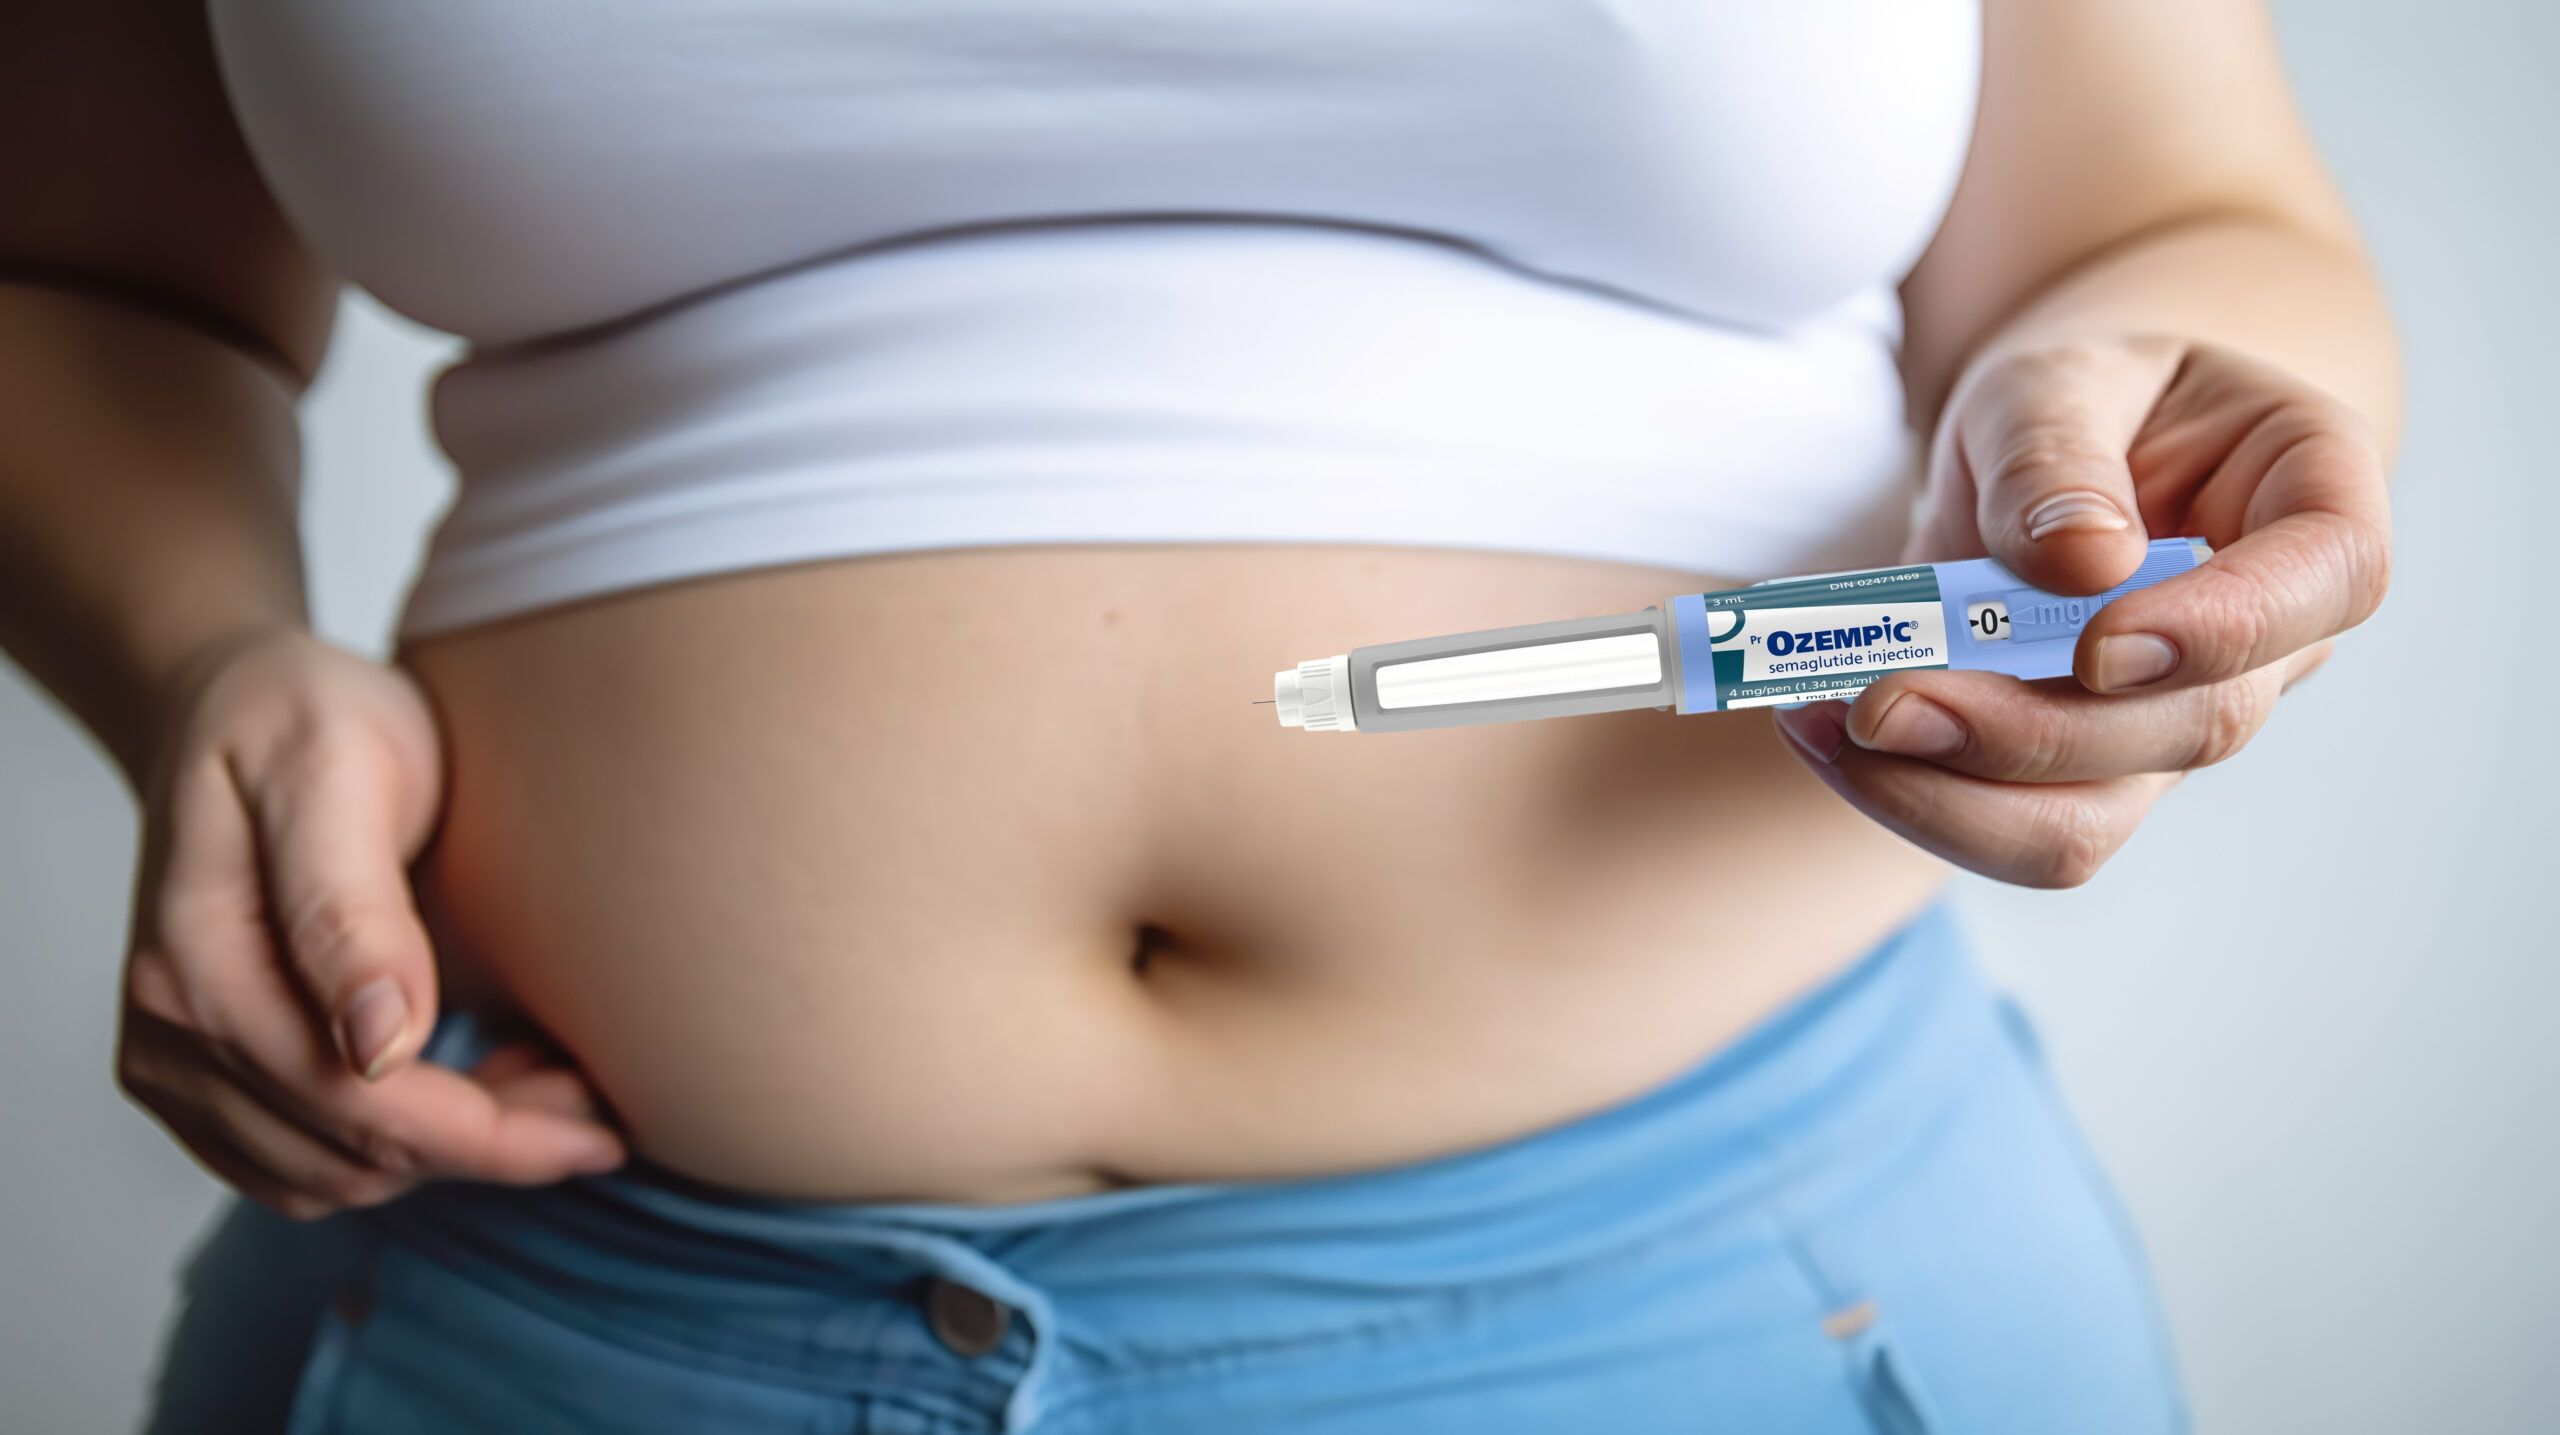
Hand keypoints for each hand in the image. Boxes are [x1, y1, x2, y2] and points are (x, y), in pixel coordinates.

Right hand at [116, 629, 625, 1217]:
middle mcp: (168, 1031)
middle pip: (352, 1154)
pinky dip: (405, 1148)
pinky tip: (481, 1085)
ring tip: (551, 1081)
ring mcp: (176, 1063)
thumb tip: (379, 1047)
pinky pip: (307, 1166)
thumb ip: (350, 907)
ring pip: (336, 1175)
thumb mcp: (336, 768)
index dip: (489, 1138)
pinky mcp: (202, 1078)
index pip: (356, 1104)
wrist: (234, 704)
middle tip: (601, 1097)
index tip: (600, 1131)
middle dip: (490, 1145)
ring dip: (452, 1152)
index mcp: (195, 961)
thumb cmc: (300, 715)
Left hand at [1771, 337, 2390, 885]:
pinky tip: (1823, 731)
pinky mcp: (2073, 779)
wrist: (2042, 458)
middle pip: (2194, 727)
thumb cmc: (2077, 407)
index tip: (2099, 646)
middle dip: (2028, 732)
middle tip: (1881, 698)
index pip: (2332, 579)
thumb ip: (2058, 454)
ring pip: (2089, 820)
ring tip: (1824, 722)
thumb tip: (2080, 559)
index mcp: (2311, 507)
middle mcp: (2267, 644)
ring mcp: (2170, 729)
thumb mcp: (2055, 381)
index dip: (2225, 629)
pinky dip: (1906, 795)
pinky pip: (2006, 829)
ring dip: (1947, 797)